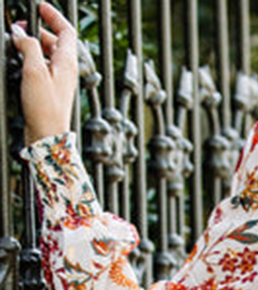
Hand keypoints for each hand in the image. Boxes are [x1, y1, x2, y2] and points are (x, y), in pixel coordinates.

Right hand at [11, 2, 78, 142]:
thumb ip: (29, 46)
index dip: (53, 16)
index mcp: (68, 62)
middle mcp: (66, 70)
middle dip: (38, 30)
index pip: (66, 30)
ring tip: (17, 43)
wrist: (48, 137)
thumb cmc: (45, 108)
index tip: (40, 7)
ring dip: (33, 44)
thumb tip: (21, 34)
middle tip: (19, 28)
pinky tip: (21, 62)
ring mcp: (59, 81)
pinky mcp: (51, 90)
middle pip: (56, 41)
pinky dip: (32, 59)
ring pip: (48, 54)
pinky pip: (43, 67)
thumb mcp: (34, 70)